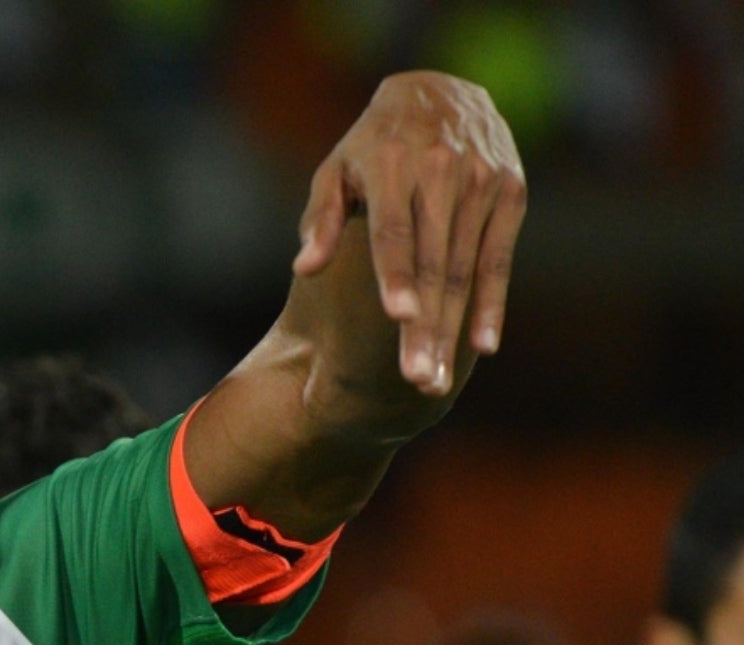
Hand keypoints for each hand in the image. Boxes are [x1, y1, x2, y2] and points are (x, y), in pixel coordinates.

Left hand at [293, 72, 526, 395]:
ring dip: (452, 329)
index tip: (398, 318)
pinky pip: (499, 259)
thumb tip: (305, 267)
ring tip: (434, 381)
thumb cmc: (372, 144)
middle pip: (432, 265)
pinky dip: (492, 304)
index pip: (393, 232)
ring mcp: (482, 183)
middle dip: (425, 327)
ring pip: (465, 271)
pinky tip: (482, 345)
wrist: (440, 90)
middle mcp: (442, 174)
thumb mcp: (336, 168)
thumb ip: (321, 218)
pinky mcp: (511, 192)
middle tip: (417, 382)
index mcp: (393, 168)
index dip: (396, 276)